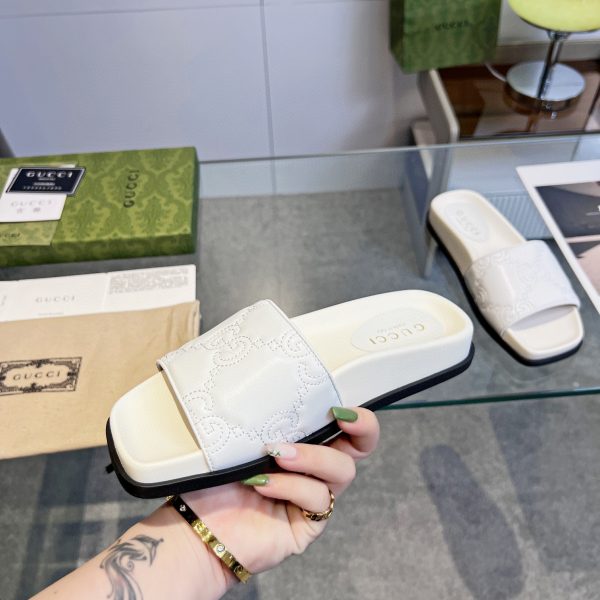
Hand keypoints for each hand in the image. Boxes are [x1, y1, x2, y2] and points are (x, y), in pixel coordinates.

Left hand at [182, 407, 379, 583]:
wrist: (196, 528)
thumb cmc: (213, 480)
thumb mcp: (238, 440)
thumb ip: (263, 419)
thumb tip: (278, 388)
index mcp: (301, 442)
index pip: (342, 424)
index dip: (356, 415)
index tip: (339, 405)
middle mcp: (313, 468)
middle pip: (360, 447)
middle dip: (363, 428)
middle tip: (340, 417)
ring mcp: (313, 496)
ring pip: (342, 470)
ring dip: (312, 457)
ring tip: (277, 455)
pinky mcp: (308, 524)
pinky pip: (317, 499)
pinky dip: (292, 486)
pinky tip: (263, 484)